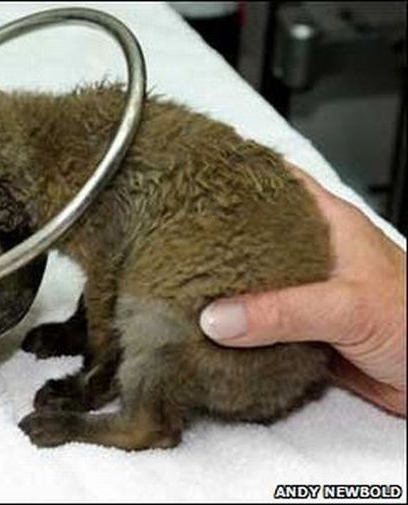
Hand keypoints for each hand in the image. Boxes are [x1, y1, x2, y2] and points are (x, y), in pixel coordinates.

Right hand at [199, 164, 405, 415]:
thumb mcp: (348, 307)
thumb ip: (282, 311)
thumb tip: (215, 317)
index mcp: (326, 223)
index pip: (274, 181)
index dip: (235, 173)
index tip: (194, 175)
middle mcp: (310, 251)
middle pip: (251, 231)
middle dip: (214, 233)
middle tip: (173, 235)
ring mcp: (304, 289)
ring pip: (251, 278)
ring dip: (221, 283)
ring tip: (178, 279)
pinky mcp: (299, 326)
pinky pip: (257, 320)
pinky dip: (234, 323)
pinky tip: (207, 325)